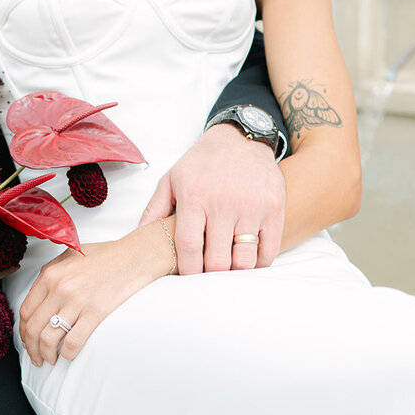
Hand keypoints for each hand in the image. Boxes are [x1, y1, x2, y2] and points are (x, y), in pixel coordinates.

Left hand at [19, 223, 172, 366]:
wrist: (136, 256)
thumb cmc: (105, 256)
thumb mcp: (70, 256)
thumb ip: (52, 273)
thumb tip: (39, 296)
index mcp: (50, 274)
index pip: (26, 310)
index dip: (23, 331)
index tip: (28, 341)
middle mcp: (59, 287)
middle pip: (33, 328)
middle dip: (32, 349)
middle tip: (37, 358)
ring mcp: (77, 300)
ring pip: (49, 338)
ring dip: (47, 355)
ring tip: (52, 359)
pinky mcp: (96, 312)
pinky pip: (73, 342)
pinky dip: (67, 354)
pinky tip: (69, 354)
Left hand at [139, 124, 284, 274]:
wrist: (241, 138)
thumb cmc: (203, 162)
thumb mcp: (172, 178)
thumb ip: (155, 208)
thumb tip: (140, 235)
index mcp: (195, 196)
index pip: (188, 246)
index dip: (187, 269)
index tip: (188, 276)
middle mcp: (224, 203)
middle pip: (217, 260)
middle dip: (210, 275)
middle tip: (207, 274)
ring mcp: (252, 207)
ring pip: (244, 260)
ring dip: (234, 271)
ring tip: (227, 266)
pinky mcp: (274, 209)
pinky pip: (269, 251)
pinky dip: (258, 263)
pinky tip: (248, 258)